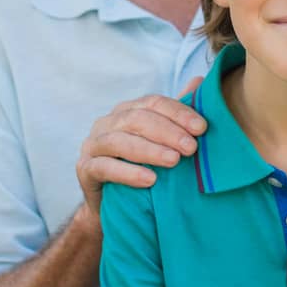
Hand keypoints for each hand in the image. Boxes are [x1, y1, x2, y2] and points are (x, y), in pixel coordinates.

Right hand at [76, 82, 206, 216]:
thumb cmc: (140, 167)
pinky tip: (149, 180)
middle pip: (137, 119)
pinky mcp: (85, 169)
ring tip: (174, 161)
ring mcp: (93, 144)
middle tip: (191, 147)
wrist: (113, 204)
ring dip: (150, 150)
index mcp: (126, 111)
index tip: (201, 128)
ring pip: (120, 141)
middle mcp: (107, 122)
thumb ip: (176, 115)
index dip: (178, 112)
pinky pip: (104, 167)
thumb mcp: (160, 142)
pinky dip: (128, 172)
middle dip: (167, 132)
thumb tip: (199, 81)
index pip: (153, 103)